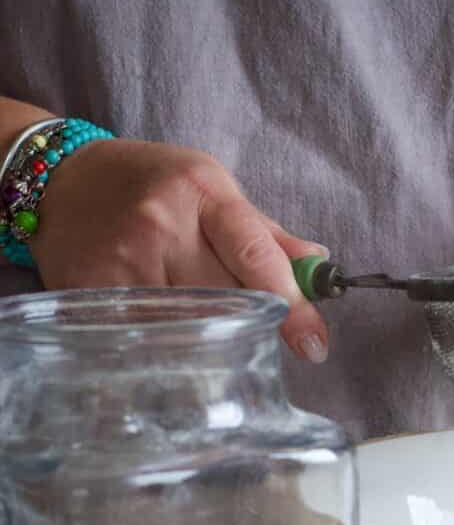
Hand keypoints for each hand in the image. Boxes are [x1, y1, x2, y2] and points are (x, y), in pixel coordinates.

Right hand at [30, 138, 328, 360]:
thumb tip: (320, 268)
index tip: (314, 344)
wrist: (61, 180)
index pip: (258, 255)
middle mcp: (162, 224)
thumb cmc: (152, 186)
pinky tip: (169, 338)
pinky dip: (168, 344)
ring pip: (190, 324)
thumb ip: (267, 235)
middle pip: (227, 298)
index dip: (293, 305)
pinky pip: (147, 335)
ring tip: (206, 328)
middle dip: (249, 320)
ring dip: (209, 336)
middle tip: (253, 331)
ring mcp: (124, 260)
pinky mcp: (92, 290)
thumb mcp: (214, 191)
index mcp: (203, 193)